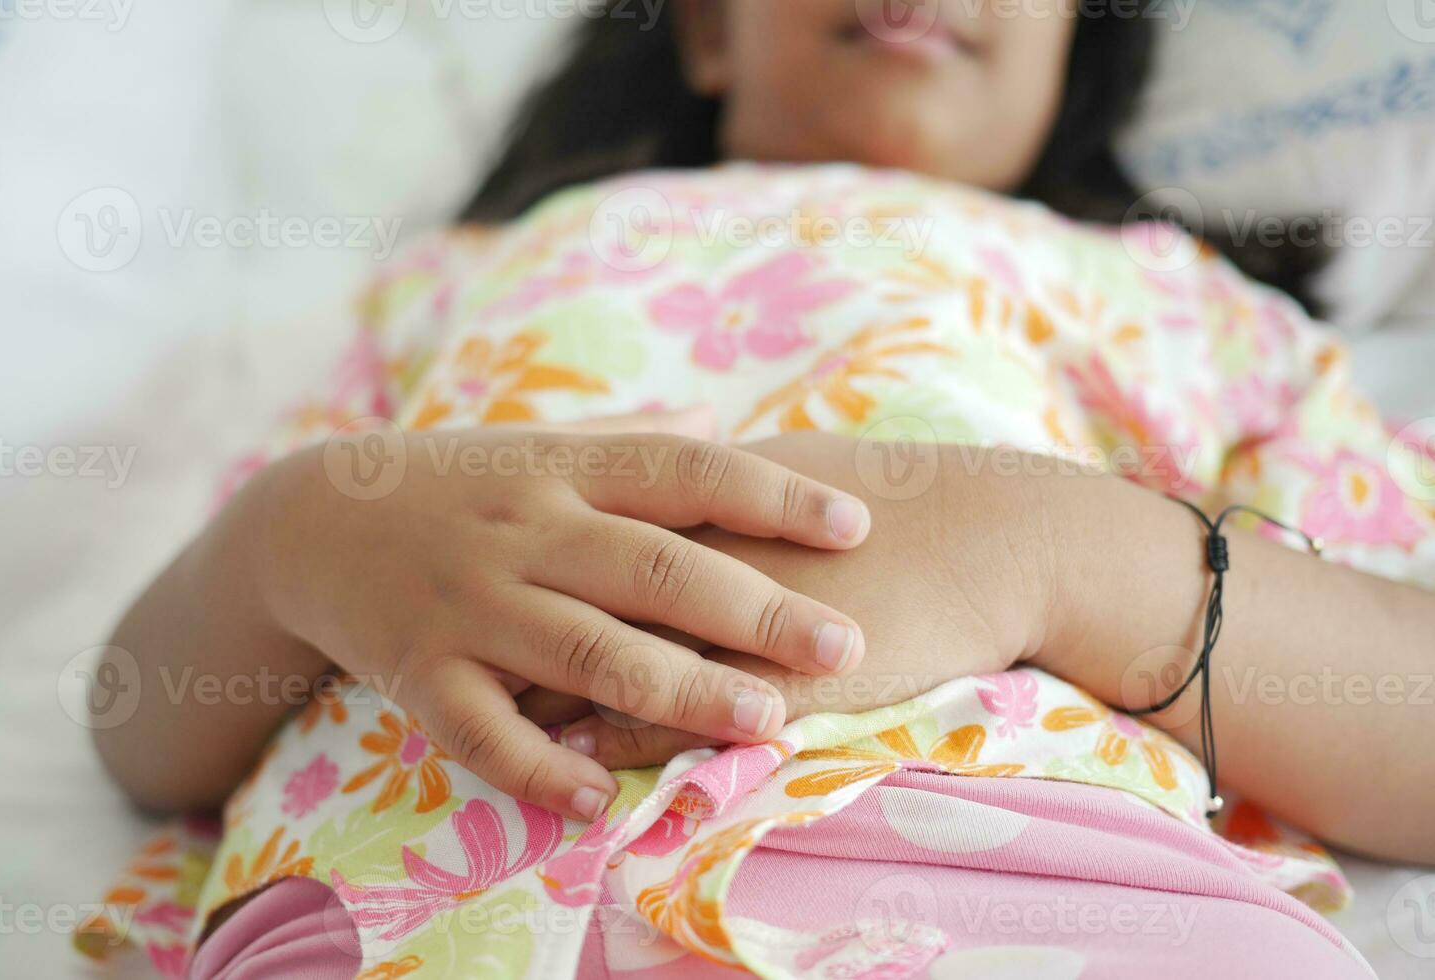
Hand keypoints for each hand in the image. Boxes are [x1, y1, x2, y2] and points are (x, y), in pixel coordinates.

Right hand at [249, 411, 871, 818]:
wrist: (311, 519)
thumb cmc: (458, 484)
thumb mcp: (539, 447)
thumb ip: (632, 445)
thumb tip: (722, 427)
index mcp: (565, 469)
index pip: (685, 473)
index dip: (772, 495)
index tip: (854, 523)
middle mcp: (526, 532)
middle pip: (655, 570)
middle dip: (756, 610)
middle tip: (843, 645)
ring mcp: (471, 605)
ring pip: (587, 654)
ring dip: (680, 691)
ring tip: (762, 721)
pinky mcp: (420, 673)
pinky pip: (483, 731)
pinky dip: (539, 768)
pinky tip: (596, 800)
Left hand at [520, 432, 1057, 768]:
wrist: (987, 539)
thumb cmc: (894, 501)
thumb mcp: (793, 466)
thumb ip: (723, 473)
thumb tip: (679, 462)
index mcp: (699, 494)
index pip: (587, 517)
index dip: (533, 544)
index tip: (488, 557)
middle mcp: (698, 551)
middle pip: (577, 584)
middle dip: (518, 609)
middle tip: (465, 624)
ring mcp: (728, 619)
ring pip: (611, 656)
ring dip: (549, 685)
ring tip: (502, 697)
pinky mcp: (765, 682)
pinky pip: (670, 718)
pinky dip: (614, 739)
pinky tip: (575, 757)